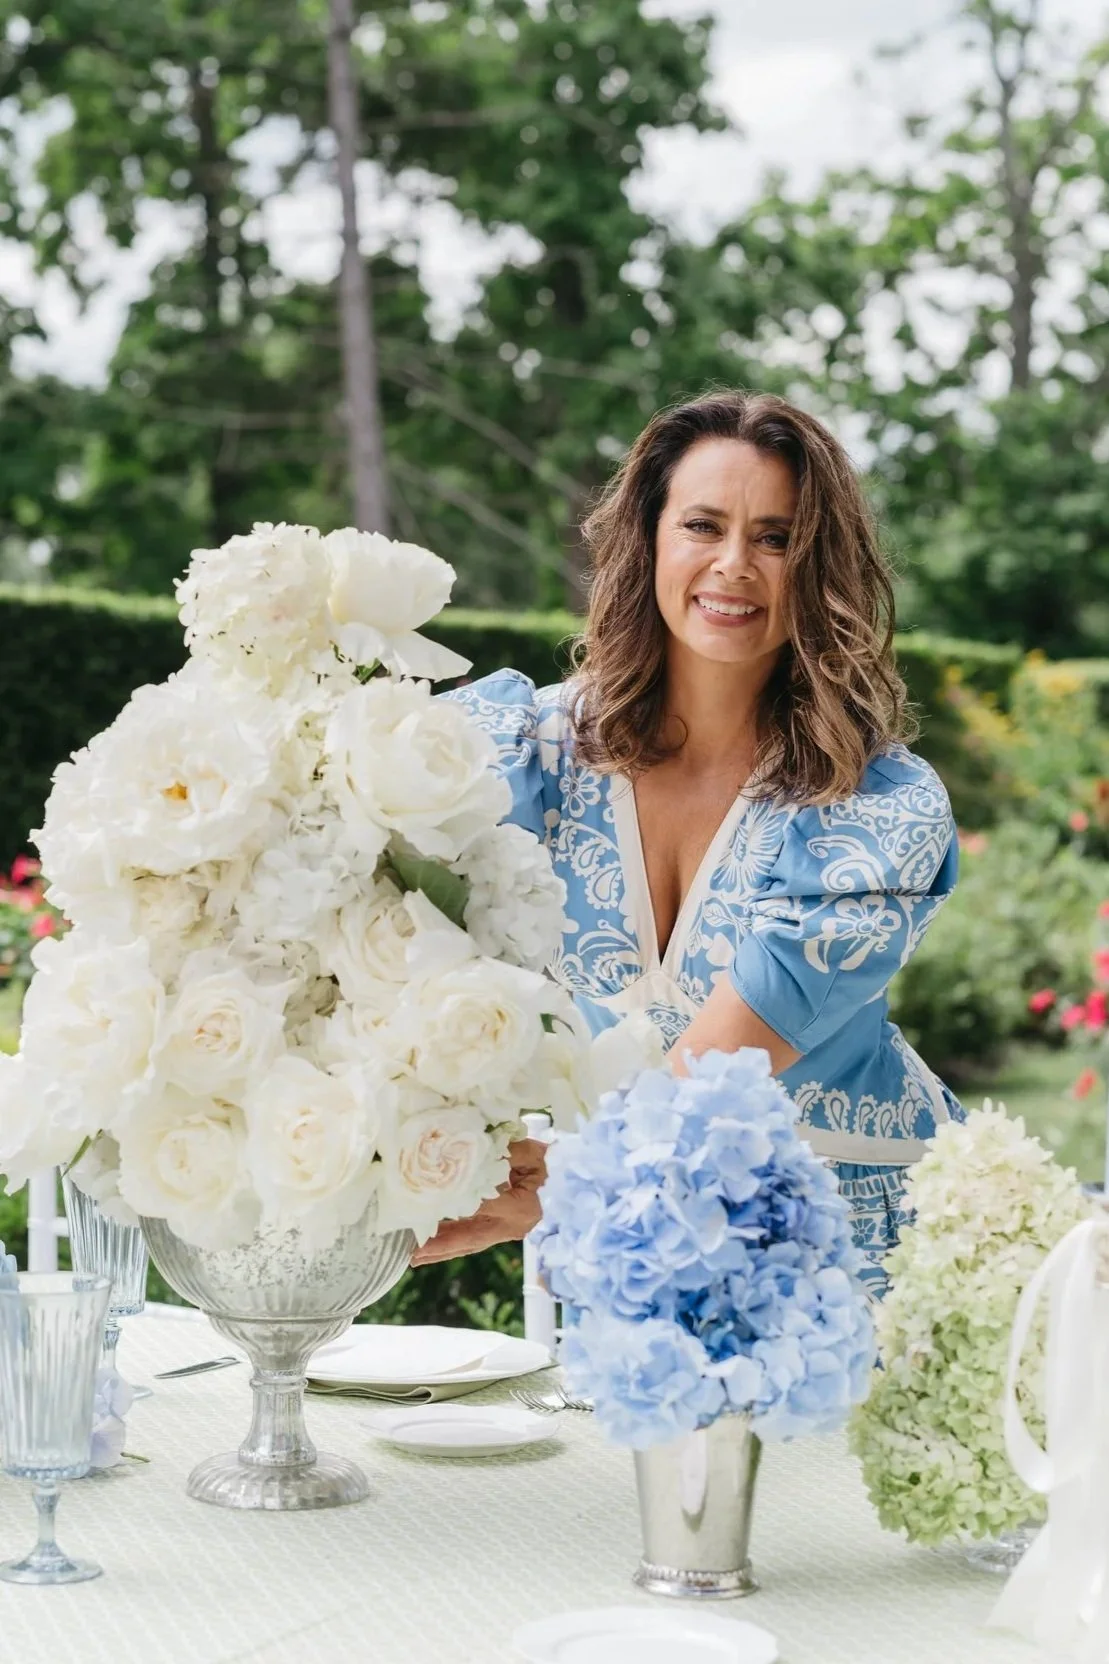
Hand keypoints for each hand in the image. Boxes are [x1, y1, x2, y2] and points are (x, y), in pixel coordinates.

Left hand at [409, 1138, 548, 1265]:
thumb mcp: (527, 1153)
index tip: (422, 1209)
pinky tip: (429, 1245)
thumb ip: (503, 1156)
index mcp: (522, 1209)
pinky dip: (450, 1242)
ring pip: (467, 1243)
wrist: (568, 1177)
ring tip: (412, 1256)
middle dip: (438, 1248)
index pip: (480, 1208)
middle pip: (469, 1240)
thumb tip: (472, 1157)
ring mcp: (505, 1230)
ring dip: (440, 1249)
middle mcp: (512, 1226)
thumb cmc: (548, 1160)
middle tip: (409, 1255)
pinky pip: (471, 1238)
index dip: (451, 1208)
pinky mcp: (500, 1230)